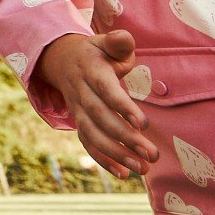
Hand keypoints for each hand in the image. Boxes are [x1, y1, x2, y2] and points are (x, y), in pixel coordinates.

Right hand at [35, 30, 156, 177]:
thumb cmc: (97, 54)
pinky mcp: (79, 123)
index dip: (122, 107)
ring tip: (142, 168)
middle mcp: (81, 93)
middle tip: (152, 154)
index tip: (143, 124)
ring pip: (93, 135)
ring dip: (116, 154)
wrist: (62, 61)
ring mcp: (78, 110)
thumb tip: (125, 40)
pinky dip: (103, 160)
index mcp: (91, 71)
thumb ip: (118, 42)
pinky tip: (123, 174)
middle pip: (101, 118)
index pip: (106, 91)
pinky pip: (88, 144)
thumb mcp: (106, 43)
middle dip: (125, 138)